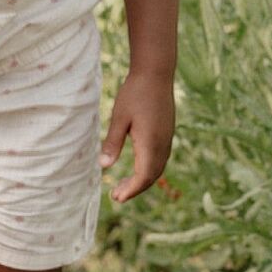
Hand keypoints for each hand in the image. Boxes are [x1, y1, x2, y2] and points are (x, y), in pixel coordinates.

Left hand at [99, 69, 173, 203]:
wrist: (156, 73)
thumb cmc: (135, 93)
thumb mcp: (118, 118)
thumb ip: (112, 143)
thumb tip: (104, 166)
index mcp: (151, 143)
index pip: (143, 176)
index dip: (131, 190)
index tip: (117, 198)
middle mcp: (162, 144)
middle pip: (152, 176)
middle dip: (135, 189)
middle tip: (116, 196)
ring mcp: (167, 138)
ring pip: (157, 168)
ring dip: (142, 179)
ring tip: (124, 185)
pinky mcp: (167, 132)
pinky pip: (160, 158)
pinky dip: (149, 169)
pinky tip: (137, 166)